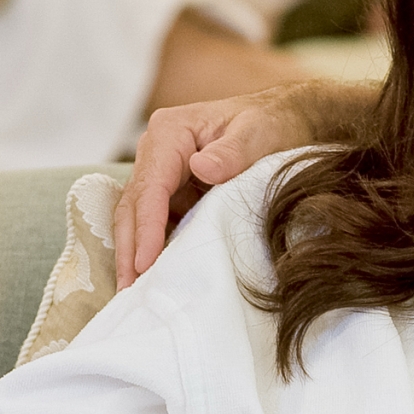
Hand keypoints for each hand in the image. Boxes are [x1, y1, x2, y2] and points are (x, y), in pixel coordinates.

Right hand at [114, 84, 364, 286]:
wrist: (284, 119)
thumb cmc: (270, 122)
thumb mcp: (257, 133)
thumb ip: (232, 151)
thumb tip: (201, 169)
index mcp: (170, 133)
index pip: (150, 186)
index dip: (146, 227)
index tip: (144, 262)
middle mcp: (157, 151)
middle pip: (133, 205)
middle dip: (129, 249)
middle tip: (129, 290)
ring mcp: (163, 173)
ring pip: (138, 218)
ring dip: (135, 254)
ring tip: (133, 293)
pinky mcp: (173, 193)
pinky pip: (158, 223)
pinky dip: (154, 250)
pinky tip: (154, 278)